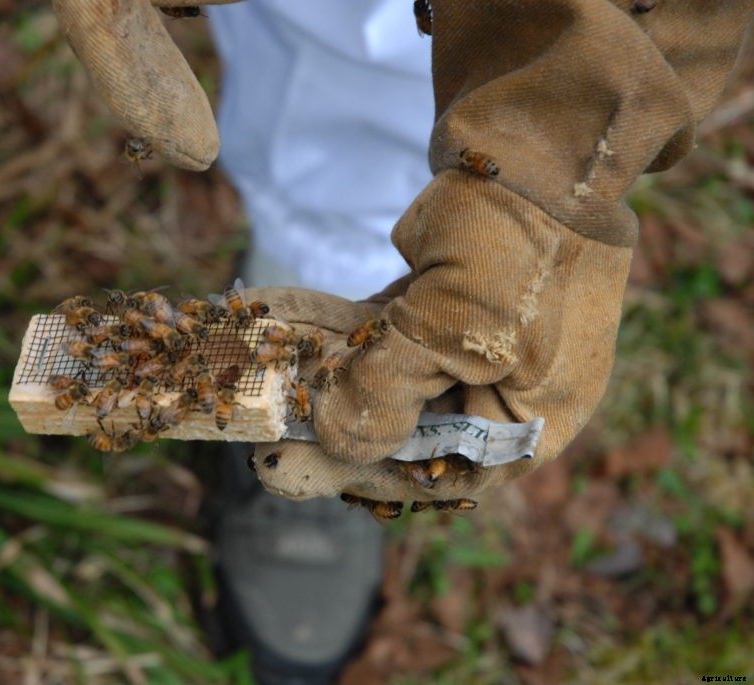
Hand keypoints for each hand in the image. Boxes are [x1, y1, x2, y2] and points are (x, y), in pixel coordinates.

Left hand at [52, 0, 752, 504]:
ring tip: (258, 380)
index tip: (293, 470)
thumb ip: (389, 392)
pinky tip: (281, 328)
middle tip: (261, 434)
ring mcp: (477, 337)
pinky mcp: (446, 297)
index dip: (365, 479)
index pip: (442, 477)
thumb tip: (335, 444)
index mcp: (534, 415)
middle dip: (333, 423)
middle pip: (408, 428)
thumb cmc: (516, 233)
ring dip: (325, 374)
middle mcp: (507, 384)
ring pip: (389, 374)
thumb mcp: (454, 327)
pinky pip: (385, 328)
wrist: (542, 128)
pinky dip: (339, 330)